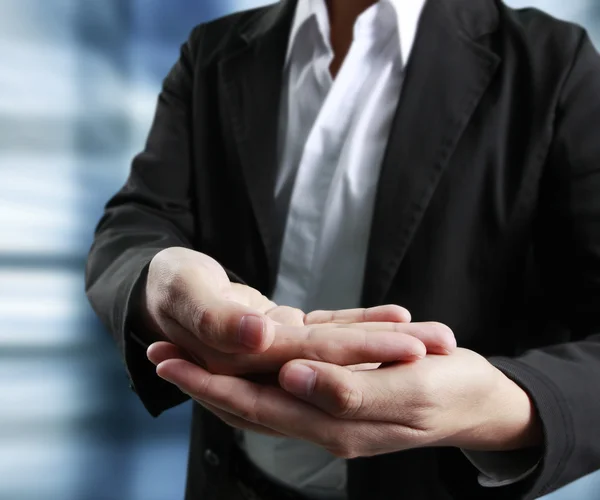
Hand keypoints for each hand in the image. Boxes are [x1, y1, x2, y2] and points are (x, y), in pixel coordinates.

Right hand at [143, 248, 455, 376]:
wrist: (164, 284)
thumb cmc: (169, 284)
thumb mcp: (183, 291)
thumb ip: (217, 319)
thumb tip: (260, 337)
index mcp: (242, 364)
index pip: (308, 367)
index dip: (357, 360)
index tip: (410, 352)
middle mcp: (267, 371)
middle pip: (336, 367)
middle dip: (389, 358)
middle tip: (442, 346)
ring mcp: (281, 357)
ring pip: (341, 355)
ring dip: (386, 347)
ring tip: (437, 338)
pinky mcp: (289, 338)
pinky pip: (330, 333)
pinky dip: (362, 325)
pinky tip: (399, 316)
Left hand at [151, 346, 541, 452]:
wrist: (481, 401)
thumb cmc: (453, 388)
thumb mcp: (411, 387)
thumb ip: (350, 390)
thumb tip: (291, 380)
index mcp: (336, 425)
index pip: (256, 407)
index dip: (209, 384)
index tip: (168, 359)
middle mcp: (323, 426)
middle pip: (246, 407)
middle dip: (200, 382)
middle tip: (157, 354)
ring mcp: (328, 415)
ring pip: (259, 401)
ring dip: (218, 379)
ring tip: (181, 355)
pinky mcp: (337, 397)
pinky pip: (284, 391)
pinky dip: (253, 378)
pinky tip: (236, 363)